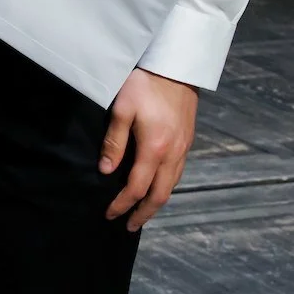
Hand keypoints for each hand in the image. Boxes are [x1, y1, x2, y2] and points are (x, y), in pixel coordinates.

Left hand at [102, 67, 198, 230]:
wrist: (175, 66)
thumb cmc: (144, 84)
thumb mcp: (122, 109)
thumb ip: (114, 143)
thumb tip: (106, 171)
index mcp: (155, 148)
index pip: (137, 187)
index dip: (123, 204)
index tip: (110, 214)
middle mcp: (173, 153)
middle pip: (160, 195)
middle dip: (144, 213)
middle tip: (129, 226)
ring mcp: (184, 147)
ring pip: (172, 185)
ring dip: (156, 202)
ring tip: (142, 211)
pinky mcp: (187, 140)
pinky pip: (178, 172)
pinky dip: (166, 186)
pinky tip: (157, 186)